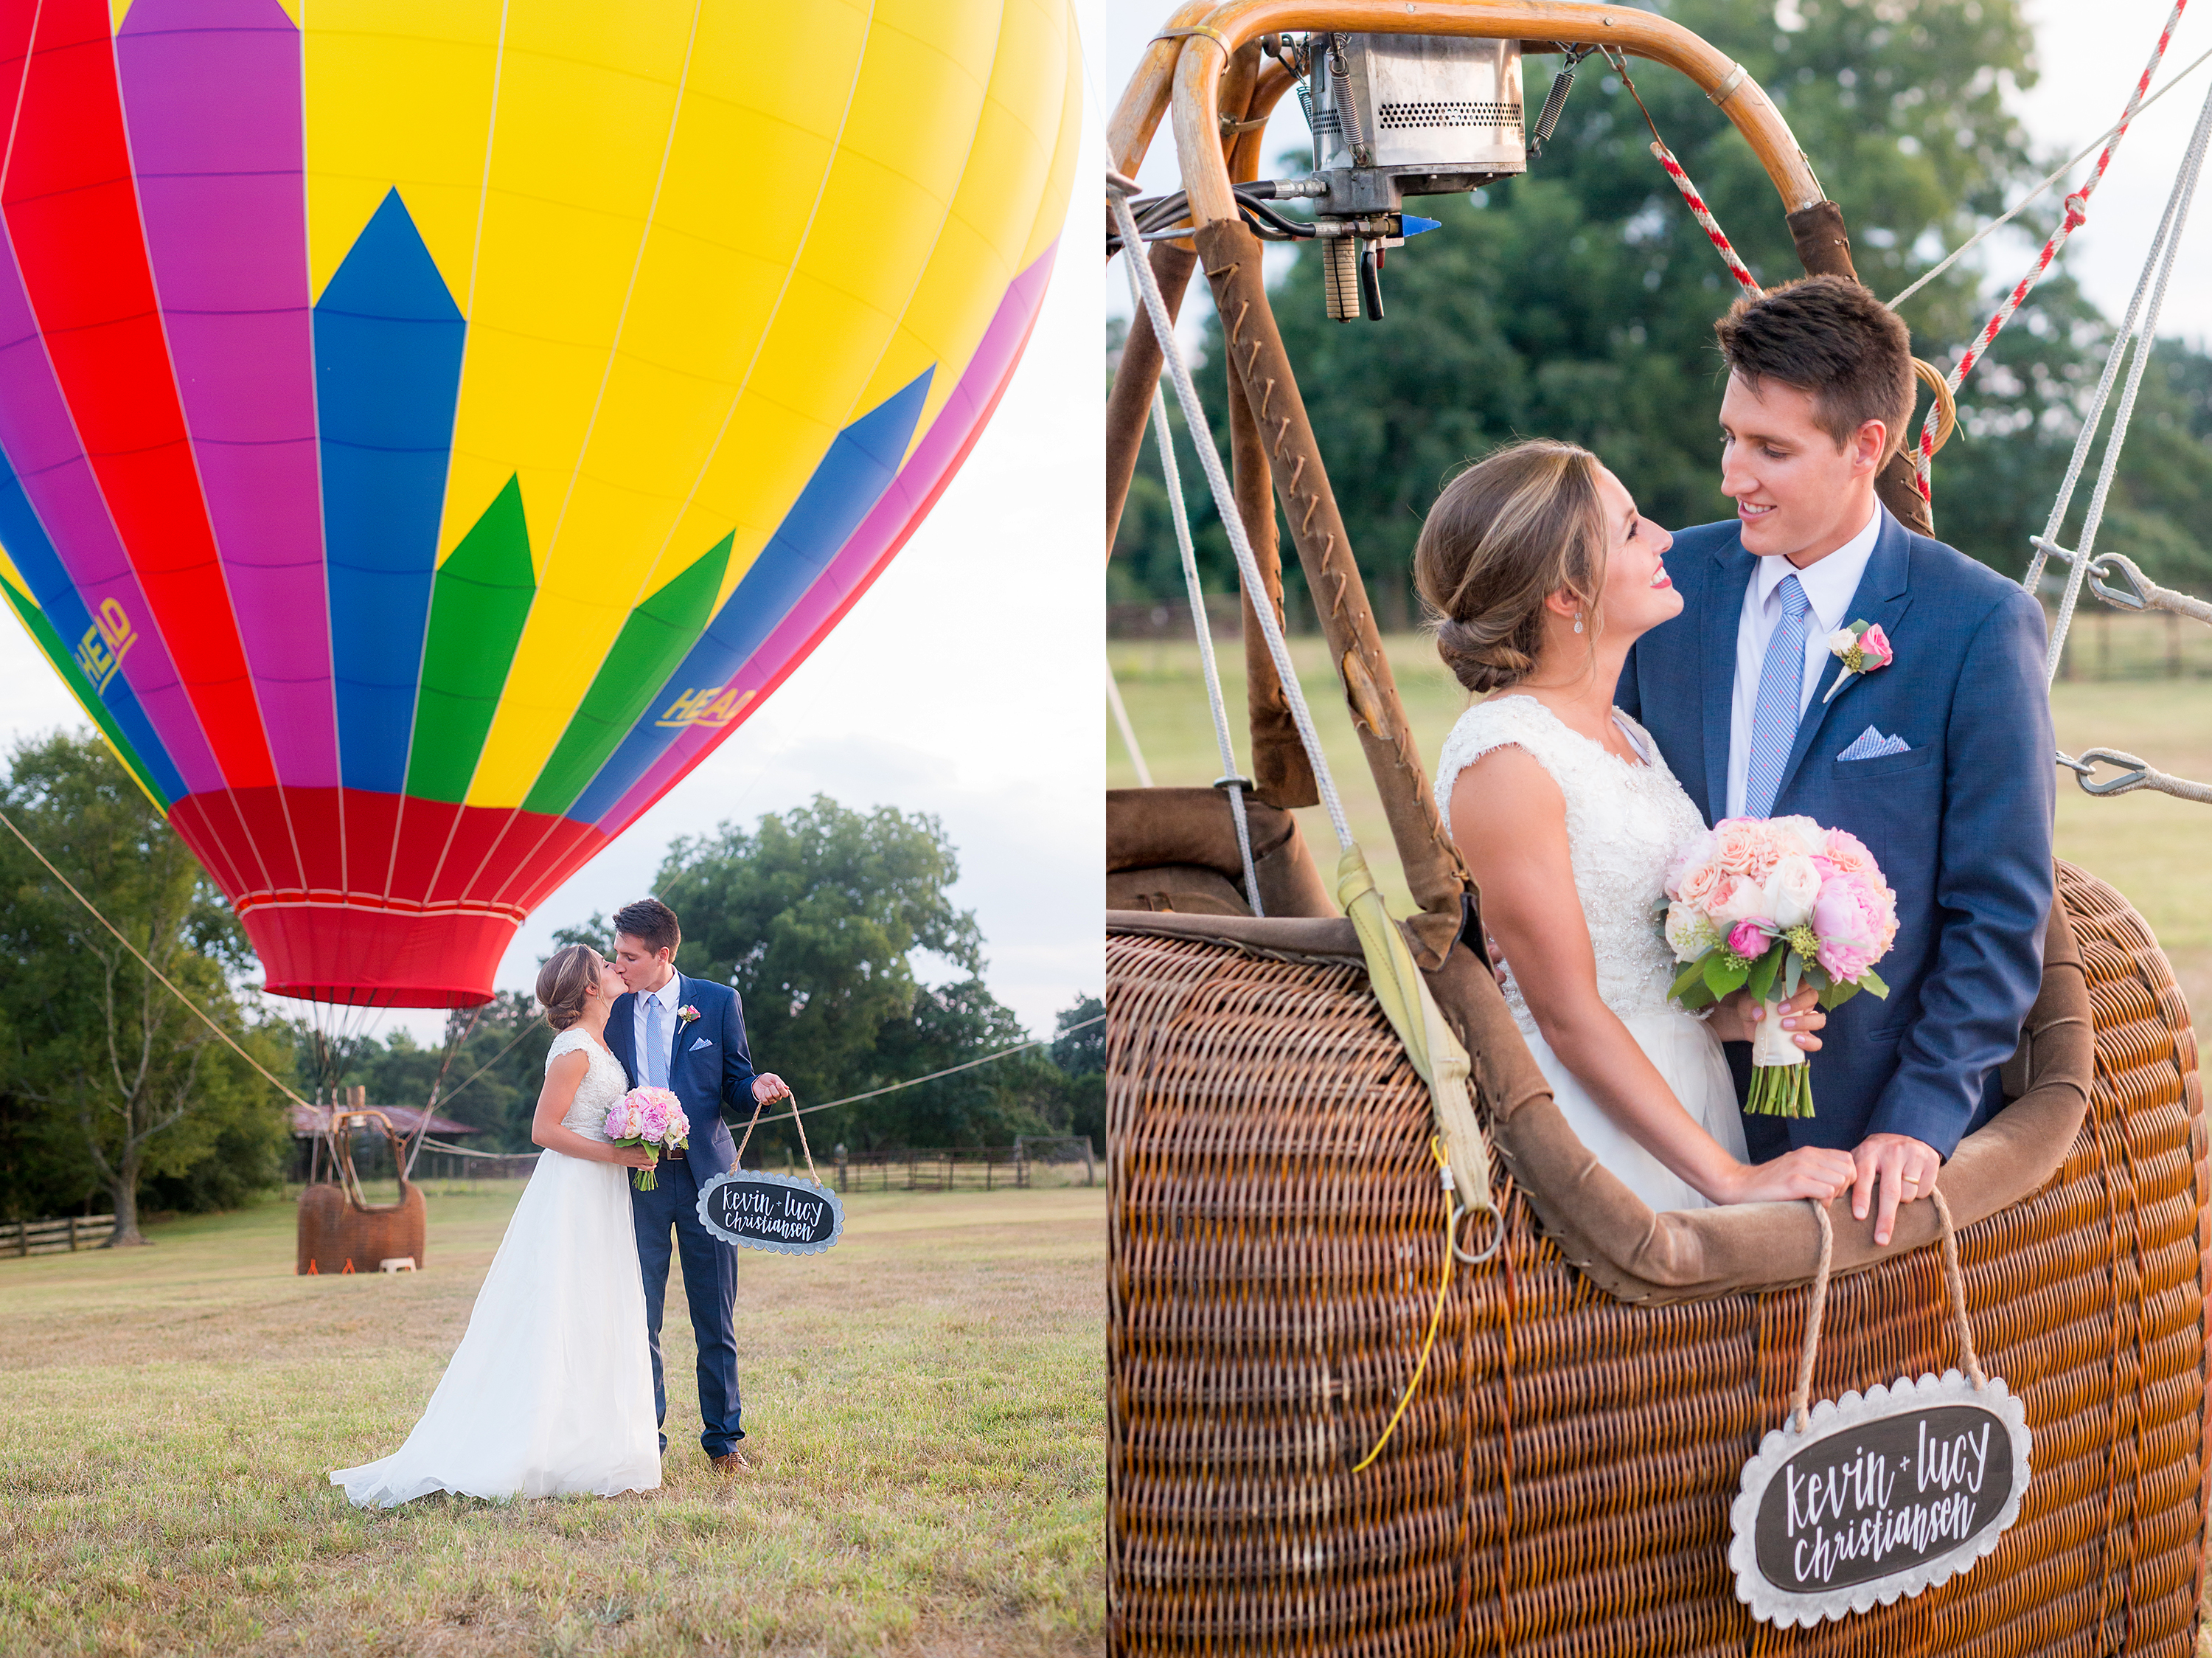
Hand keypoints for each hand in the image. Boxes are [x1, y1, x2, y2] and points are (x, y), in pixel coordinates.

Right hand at [610, 1144, 657, 1169]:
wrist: (615, 1154)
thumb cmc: (622, 1148)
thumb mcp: (633, 1144)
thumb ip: (640, 1145)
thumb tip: (645, 1143)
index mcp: (641, 1148)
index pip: (652, 1149)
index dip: (656, 1149)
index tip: (656, 1148)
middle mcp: (641, 1155)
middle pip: (654, 1156)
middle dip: (656, 1155)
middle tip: (656, 1153)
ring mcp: (640, 1161)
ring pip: (652, 1162)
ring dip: (655, 1161)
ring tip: (655, 1159)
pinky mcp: (637, 1165)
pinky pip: (646, 1168)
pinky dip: (651, 1168)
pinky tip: (653, 1166)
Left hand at [752, 1073, 791, 1103]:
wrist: (757, 1081)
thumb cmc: (767, 1079)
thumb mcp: (774, 1077)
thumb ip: (780, 1082)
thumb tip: (787, 1088)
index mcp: (782, 1090)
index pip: (785, 1094)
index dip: (781, 1089)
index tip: (777, 1083)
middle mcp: (778, 1096)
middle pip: (777, 1095)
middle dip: (772, 1088)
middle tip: (770, 1086)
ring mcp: (772, 1100)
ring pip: (770, 1097)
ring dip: (766, 1091)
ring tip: (766, 1089)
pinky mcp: (766, 1102)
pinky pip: (765, 1100)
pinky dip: (762, 1095)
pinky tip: (763, 1093)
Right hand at [1710, 1145, 1855, 1205]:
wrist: (1740, 1185)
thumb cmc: (1770, 1183)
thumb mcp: (1796, 1168)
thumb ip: (1816, 1168)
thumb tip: (1842, 1180)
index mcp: (1810, 1152)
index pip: (1847, 1160)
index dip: (1846, 1177)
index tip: (1833, 1189)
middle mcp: (1807, 1155)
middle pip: (1848, 1170)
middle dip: (1844, 1188)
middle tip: (1827, 1197)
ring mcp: (1800, 1167)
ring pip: (1840, 1181)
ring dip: (1834, 1196)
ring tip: (1818, 1202)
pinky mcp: (1794, 1182)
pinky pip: (1827, 1191)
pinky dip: (1825, 1203)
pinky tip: (1812, 1206)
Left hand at [1715, 983, 1824, 1048]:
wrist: (1746, 1025)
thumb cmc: (1751, 1007)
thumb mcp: (1747, 1003)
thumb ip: (1752, 1004)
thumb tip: (1760, 1014)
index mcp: (1791, 990)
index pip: (1804, 982)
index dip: (1798, 987)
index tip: (1784, 994)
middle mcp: (1802, 1004)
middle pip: (1813, 998)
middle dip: (1799, 1004)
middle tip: (1780, 1012)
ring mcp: (1804, 1022)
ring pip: (1819, 1020)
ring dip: (1805, 1023)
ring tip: (1784, 1026)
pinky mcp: (1802, 1038)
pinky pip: (1816, 1042)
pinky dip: (1809, 1042)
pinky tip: (1795, 1040)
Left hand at [1850, 1132, 1940, 1246]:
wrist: (1907, 1132)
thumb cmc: (1878, 1154)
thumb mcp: (1862, 1158)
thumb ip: (1853, 1176)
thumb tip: (1837, 1202)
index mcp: (1869, 1153)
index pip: (1863, 1178)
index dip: (1861, 1198)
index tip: (1859, 1217)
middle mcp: (1891, 1153)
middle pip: (1890, 1192)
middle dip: (1885, 1219)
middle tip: (1881, 1240)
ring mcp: (1912, 1156)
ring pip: (1909, 1194)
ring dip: (1904, 1201)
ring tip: (1898, 1189)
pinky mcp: (1931, 1161)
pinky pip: (1925, 1190)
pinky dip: (1919, 1193)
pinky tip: (1913, 1181)